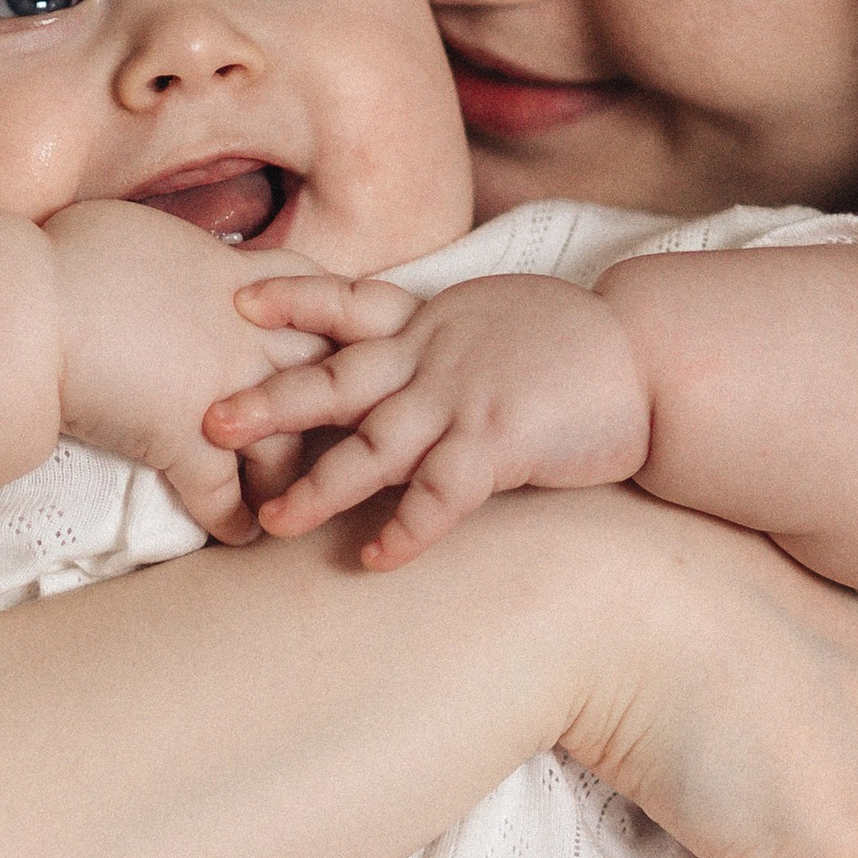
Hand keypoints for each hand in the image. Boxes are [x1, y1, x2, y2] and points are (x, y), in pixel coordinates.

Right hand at [44, 200, 326, 540]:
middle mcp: (248, 337)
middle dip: (340, 406)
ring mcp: (224, 395)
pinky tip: (237, 536)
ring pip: (288, 447)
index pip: (317, 296)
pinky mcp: (186, 445)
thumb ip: (172, 252)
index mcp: (239, 280)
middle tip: (345, 430)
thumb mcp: (139, 229)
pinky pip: (224, 496)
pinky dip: (233, 523)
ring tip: (290, 498)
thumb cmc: (68, 257)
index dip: (332, 319)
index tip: (339, 340)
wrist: (29, 309)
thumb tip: (162, 255)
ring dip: (292, 479)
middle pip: (326, 376)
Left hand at [208, 272, 652, 566]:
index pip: (349, 302)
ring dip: (318, 486)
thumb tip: (407, 350)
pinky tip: (374, 560)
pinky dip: (404, 531)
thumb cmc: (578, 343)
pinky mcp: (498, 445)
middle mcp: (435, 358)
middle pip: (335, 379)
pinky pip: (439, 496)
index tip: (237, 297)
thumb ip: (444, 334)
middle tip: (208, 422)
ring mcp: (462, 400)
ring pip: (372, 447)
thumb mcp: (498, 316)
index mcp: (433, 322)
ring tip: (270, 520)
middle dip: (269, 401)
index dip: (293, 300)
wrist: (650, 357)